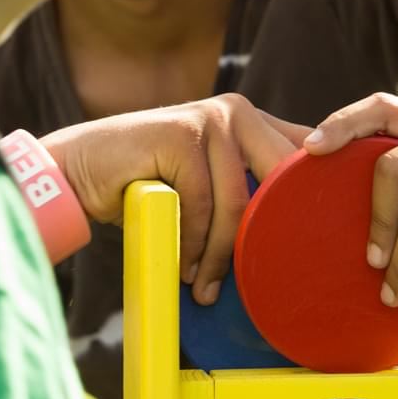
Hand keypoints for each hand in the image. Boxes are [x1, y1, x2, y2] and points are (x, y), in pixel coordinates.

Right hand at [41, 93, 309, 303]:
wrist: (81, 169)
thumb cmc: (149, 185)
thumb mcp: (209, 182)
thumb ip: (248, 189)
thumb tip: (298, 234)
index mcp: (251, 121)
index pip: (303, 151)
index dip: (316, 191)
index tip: (315, 239)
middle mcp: (237, 112)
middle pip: (279, 182)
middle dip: (269, 234)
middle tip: (261, 276)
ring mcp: (208, 119)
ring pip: (235, 201)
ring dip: (219, 253)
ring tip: (205, 286)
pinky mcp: (180, 136)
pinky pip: (201, 205)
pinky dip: (191, 244)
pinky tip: (183, 268)